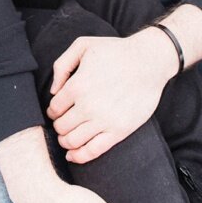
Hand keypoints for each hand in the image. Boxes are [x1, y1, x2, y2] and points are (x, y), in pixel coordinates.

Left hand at [47, 31, 178, 162]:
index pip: (54, 108)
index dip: (52, 111)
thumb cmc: (115, 51)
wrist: (149, 62)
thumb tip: (53, 91)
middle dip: (58, 126)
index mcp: (77, 86)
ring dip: (65, 141)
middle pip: (61, 126)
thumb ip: (61, 65)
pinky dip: (79, 156)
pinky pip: (94, 150)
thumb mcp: (83, 46)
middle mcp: (88, 106)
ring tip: (66, 137)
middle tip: (63, 123)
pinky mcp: (120, 131)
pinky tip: (73, 155)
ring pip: (73, 141)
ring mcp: (104, 120)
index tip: (56, 111)